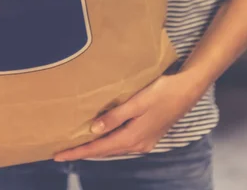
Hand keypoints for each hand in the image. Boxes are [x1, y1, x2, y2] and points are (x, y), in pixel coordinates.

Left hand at [54, 74, 201, 159]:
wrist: (188, 90)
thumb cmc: (162, 92)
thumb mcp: (137, 102)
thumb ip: (115, 116)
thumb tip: (93, 130)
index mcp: (133, 137)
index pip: (98, 148)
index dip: (77, 152)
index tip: (58, 155)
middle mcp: (138, 144)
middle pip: (104, 151)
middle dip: (83, 152)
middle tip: (62, 152)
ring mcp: (144, 141)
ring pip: (113, 148)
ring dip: (95, 148)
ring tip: (77, 146)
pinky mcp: (148, 134)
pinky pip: (122, 143)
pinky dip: (108, 142)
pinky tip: (102, 137)